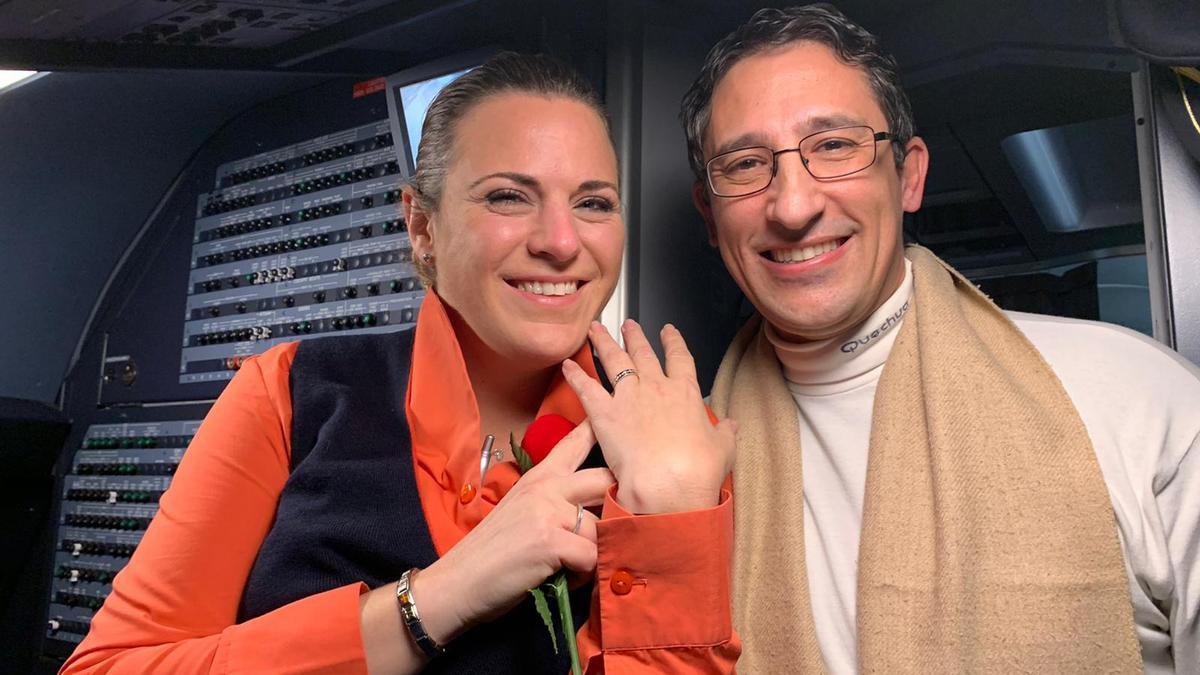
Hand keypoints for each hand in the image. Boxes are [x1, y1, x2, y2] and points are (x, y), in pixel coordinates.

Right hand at [414, 421, 614, 641]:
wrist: (457, 582)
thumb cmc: (491, 553)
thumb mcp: (521, 512)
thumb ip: (554, 503)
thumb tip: (593, 512)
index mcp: (538, 477)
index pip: (574, 442)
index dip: (597, 428)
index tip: (616, 416)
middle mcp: (546, 487)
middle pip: (605, 480)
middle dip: (618, 506)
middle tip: (617, 528)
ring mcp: (548, 511)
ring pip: (603, 528)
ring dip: (596, 552)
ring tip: (574, 567)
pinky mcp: (550, 541)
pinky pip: (592, 557)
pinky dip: (584, 575)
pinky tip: (565, 579)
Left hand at [562, 320, 735, 513]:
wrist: (668, 484)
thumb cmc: (697, 470)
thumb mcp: (723, 447)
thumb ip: (725, 432)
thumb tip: (732, 425)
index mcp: (685, 393)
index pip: (680, 358)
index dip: (673, 342)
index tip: (668, 331)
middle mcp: (656, 387)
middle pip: (643, 352)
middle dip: (635, 336)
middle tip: (628, 325)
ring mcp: (629, 396)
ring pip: (614, 360)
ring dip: (604, 342)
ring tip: (596, 329)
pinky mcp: (604, 413)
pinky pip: (586, 388)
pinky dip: (575, 375)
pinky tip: (567, 365)